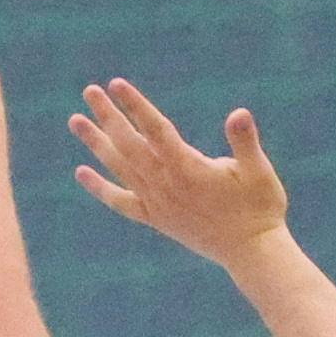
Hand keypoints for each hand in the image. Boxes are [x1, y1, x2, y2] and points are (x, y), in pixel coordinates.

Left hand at [69, 79, 289, 268]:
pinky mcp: (157, 219)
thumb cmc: (260, 208)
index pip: (155, 130)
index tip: (116, 84)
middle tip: (89, 91)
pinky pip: (121, 202)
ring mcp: (158, 204)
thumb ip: (246, 142)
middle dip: (109, 116)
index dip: (136, 105)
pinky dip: (100, 188)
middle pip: (130, 145)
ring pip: (120, 168)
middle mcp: (166, 185)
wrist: (251, 253)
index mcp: (189, 169)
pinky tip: (81, 172)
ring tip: (75, 121)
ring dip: (96, 143)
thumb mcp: (259, 172)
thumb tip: (240, 114)